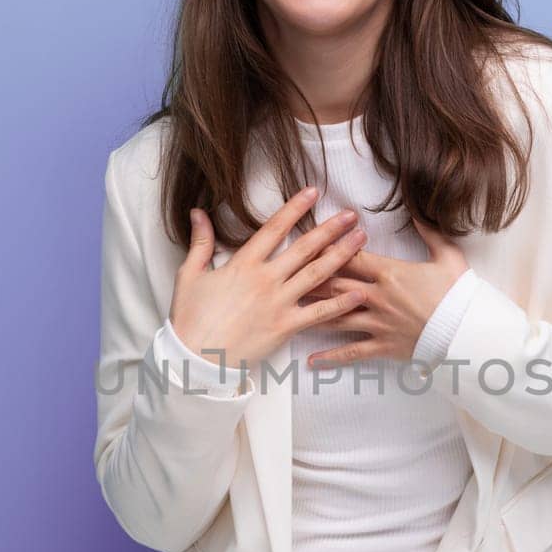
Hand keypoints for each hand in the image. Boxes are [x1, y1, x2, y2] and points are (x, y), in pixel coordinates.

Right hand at [168, 188, 370, 372]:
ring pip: (317, 274)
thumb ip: (201, 242)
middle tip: (352, 215)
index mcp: (244, 264)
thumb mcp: (190, 274)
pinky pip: (319, 314)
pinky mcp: (285, 327)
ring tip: (361, 240)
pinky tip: (359, 291)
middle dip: (330, 229)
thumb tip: (198, 213)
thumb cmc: (190, 318)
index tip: (313, 193)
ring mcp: (278, 303)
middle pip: (305, 248)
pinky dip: (340, 303)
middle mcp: (266, 279)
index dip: (295, 208)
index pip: (274, 228)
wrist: (195, 358)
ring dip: (342, 255)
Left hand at [301, 214, 468, 368]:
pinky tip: (310, 361)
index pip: (350, 256)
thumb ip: (430, 232)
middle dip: (308, 278)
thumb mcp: (448, 255)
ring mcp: (378, 323)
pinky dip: (330, 357)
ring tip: (286, 311)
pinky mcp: (383, 346)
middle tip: (284, 274)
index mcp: (390, 272)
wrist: (469, 330)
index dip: (327, 247)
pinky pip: (352, 352)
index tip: (307, 242)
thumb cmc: (460, 293)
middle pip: (334, 284)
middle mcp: (377, 297)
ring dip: (310, 313)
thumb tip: (417, 210)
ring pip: (335, 316)